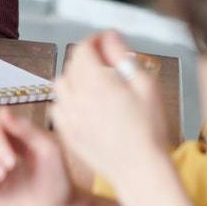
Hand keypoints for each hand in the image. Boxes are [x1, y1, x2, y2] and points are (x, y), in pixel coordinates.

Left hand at [52, 31, 169, 186]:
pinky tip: (84, 105)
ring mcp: (67, 114)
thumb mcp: (146, 86)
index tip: (106, 41)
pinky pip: (57, 106)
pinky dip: (67, 100)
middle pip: (72, 64)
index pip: (83, 48)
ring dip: (74, 77)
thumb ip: (124, 56)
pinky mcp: (65, 131)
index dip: (94, 40)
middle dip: (87, 57)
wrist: (140, 169)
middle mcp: (76, 96)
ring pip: (60, 83)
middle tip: (107, 63)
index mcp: (96, 81)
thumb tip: (110, 36)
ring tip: (96, 83)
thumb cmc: (149, 129)